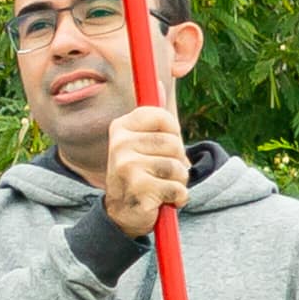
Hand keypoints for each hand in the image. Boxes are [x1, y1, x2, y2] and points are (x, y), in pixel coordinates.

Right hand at [99, 104, 193, 236]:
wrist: (120, 215)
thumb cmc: (137, 173)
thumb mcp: (141, 142)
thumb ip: (153, 117)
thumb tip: (160, 84)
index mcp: (121, 128)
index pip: (162, 117)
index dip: (173, 133)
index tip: (164, 147)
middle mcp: (120, 144)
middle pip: (174, 143)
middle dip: (178, 161)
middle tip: (162, 173)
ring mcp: (128, 166)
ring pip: (178, 167)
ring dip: (178, 181)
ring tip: (162, 186)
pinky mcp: (139, 188)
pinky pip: (178, 188)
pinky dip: (178, 198)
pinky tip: (163, 201)